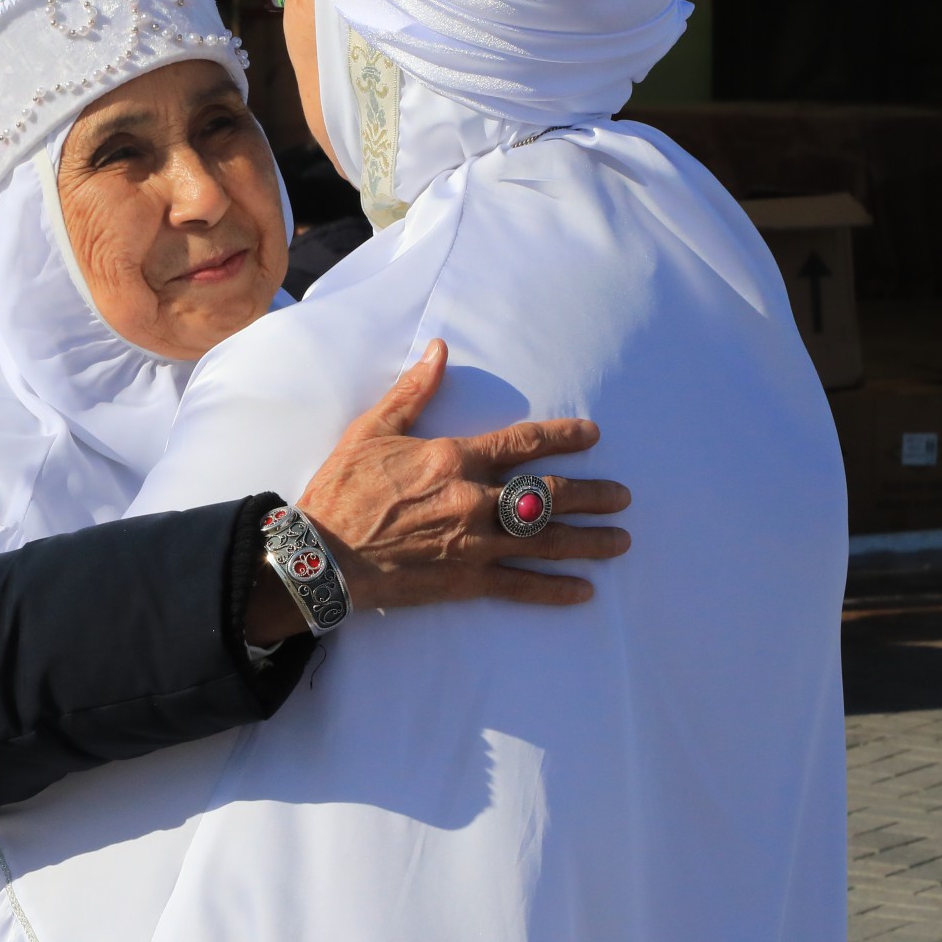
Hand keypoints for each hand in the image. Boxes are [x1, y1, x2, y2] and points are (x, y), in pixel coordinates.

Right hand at [245, 339, 630, 641]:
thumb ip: (412, 392)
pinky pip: (520, 586)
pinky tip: (584, 591)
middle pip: (548, 496)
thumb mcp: (371, 431)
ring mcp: (473, 544)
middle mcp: (472, 500)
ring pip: (544, 542)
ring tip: (620, 541)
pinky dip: (554, 590)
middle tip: (623, 497)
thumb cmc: (341, 490)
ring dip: (587, 541)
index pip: (522, 443)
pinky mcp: (465, 581)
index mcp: (453, 458)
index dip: (562, 437)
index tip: (592, 436)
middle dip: (592, 496)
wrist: (319, 556)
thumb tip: (438, 351)